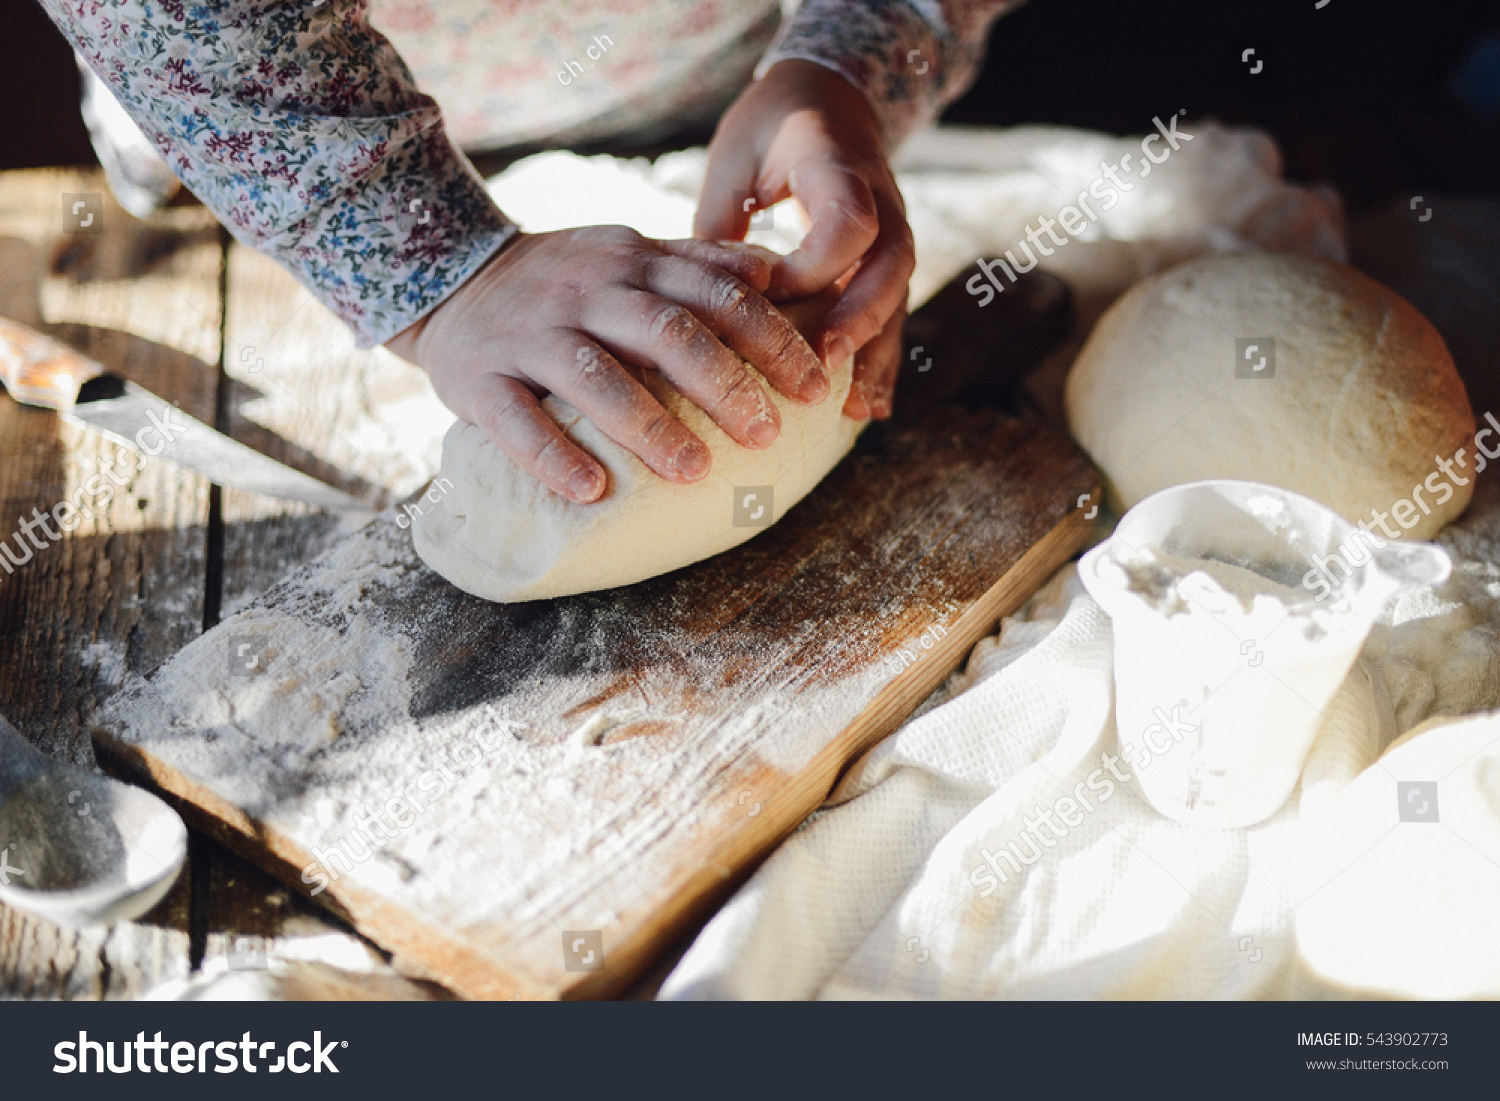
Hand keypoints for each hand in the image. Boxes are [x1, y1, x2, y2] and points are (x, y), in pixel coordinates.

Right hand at [385, 228, 829, 502]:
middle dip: (722, 382)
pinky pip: (515, 419)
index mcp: (632, 262)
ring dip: (647, 425)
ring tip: (694, 471)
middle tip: (766, 434)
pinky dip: (554, 455)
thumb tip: (774, 271)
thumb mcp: (627, 253)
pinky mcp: (478, 378)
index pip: (714, 292)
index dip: (769, 337)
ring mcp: (529, 334)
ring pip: (593, 376)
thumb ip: (695, 262)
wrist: (444, 276)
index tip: (813, 385)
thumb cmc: (561, 281)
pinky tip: (593, 490)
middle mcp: (585, 292)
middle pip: (663, 331)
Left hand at [695, 59, 915, 420]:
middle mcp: (881, 196)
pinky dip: (882, 359)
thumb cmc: (768, 127)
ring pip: (900, 295)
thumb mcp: (734, 155)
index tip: (769, 293)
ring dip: (878, 353)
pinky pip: (894, 310)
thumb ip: (720, 219)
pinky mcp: (888, 258)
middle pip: (891, 263)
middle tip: (825, 363)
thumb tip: (697, 298)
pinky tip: (868, 408)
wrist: (828, 98)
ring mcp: (894, 227)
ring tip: (857, 411)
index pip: (848, 221)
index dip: (815, 264)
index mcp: (838, 162)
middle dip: (861, 318)